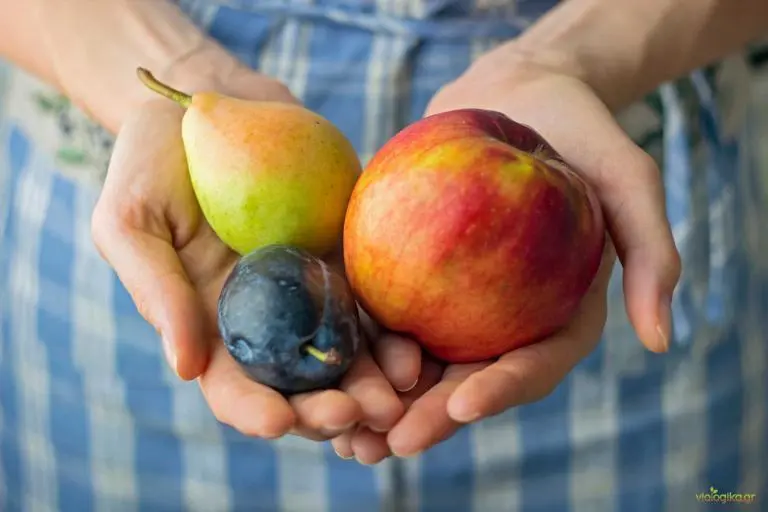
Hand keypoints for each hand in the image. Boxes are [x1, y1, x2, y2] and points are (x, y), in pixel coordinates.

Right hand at [91, 67, 417, 441]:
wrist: (214, 103)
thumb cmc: (153, 161)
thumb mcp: (130, 219)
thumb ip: (156, 291)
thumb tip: (185, 368)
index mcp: (208, 321)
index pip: (230, 383)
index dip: (250, 409)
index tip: (275, 422)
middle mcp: (264, 317)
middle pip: (297, 382)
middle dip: (324, 408)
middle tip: (354, 416)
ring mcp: (310, 289)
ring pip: (344, 352)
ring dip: (369, 384)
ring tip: (396, 399)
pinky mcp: (346, 257)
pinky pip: (374, 302)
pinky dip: (393, 334)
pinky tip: (414, 352)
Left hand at [334, 50, 680, 459]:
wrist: (518, 92)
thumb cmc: (580, 130)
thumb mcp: (628, 178)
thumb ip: (651, 252)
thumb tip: (663, 341)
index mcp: (557, 314)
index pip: (533, 364)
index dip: (501, 389)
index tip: (463, 404)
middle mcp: (503, 319)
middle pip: (466, 379)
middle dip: (430, 417)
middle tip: (391, 444)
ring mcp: (454, 300)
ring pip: (416, 361)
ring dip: (381, 401)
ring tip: (346, 435)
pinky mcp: (410, 272)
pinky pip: (379, 310)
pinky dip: (353, 342)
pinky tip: (320, 364)